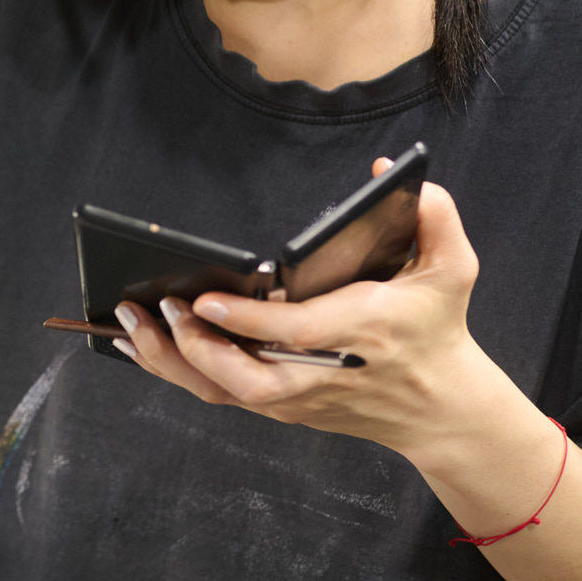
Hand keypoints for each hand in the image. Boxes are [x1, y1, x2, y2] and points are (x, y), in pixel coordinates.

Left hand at [112, 162, 514, 467]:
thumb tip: (388, 172)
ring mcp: (296, 398)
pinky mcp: (281, 408)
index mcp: (360, 333)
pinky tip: (141, 344)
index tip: (203, 297)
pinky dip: (176, 371)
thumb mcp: (453, 270)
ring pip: (223, 393)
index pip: (294, 334)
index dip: (245, 321)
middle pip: (247, 378)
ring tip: (128, 324)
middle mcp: (321, 374)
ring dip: (171, 361)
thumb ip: (436, 218)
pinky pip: (219, 394)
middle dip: (195, 348)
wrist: (439, 409)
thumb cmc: (437, 328)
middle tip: (156, 309)